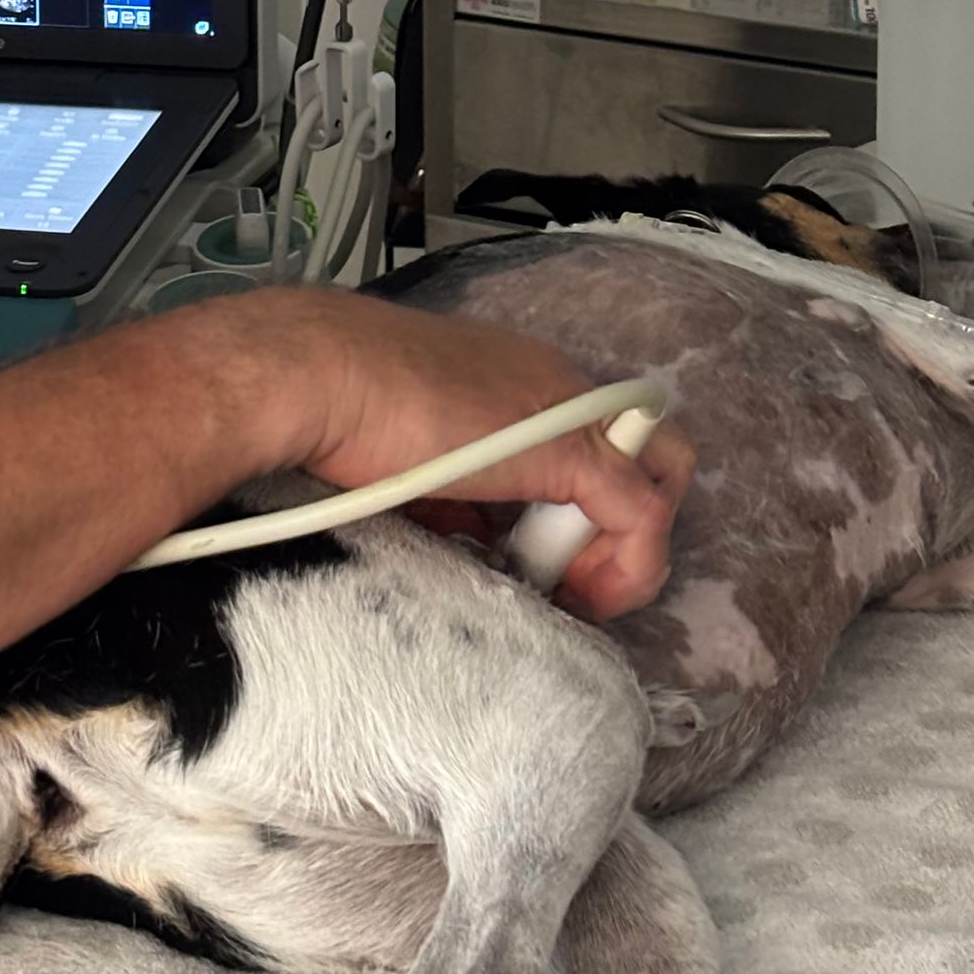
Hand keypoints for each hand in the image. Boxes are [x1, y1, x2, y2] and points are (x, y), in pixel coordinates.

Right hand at [276, 294, 694, 620]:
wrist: (316, 378)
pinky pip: (643, 516)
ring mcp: (570, 414)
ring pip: (657, 479)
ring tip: (566, 593)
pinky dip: (629, 566)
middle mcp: (555, 384)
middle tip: (563, 579)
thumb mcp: (415, 461)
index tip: (533, 553)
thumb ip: (457, 494)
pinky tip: (580, 596)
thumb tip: (471, 536)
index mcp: (516, 377)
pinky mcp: (574, 451)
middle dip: (613, 526)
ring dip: (620, 549)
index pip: (588, 436)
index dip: (580, 502)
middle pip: (640, 451)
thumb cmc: (339, 411)